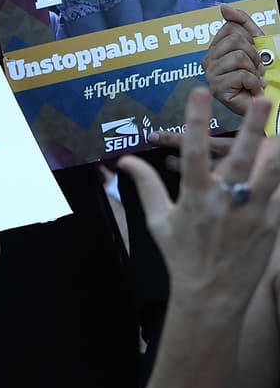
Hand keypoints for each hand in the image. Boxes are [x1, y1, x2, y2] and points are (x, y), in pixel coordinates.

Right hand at [118, 89, 279, 309]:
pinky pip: (279, 194)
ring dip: (277, 150)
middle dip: (252, 127)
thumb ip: (146, 186)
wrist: (211, 294)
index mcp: (194, 197)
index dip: (195, 120)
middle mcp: (224, 201)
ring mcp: (251, 213)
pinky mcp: (270, 225)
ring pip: (270, 173)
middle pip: (241, 157)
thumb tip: (124, 162)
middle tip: (261, 100)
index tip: (199, 93)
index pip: (193, 150)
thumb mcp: (158, 220)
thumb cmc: (181, 255)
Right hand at [201, 4, 265, 115]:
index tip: (252, 54)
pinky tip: (250, 89)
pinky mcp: (217, 89)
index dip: (249, 40)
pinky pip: (241, 74)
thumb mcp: (255, 43)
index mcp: (215, 49)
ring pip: (238, 57)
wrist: (268, 100)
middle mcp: (208, 61)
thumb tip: (224, 8)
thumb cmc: (260, 75)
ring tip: (252, 80)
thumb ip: (241, 23)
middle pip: (234, 41)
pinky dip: (253, 82)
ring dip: (254, 70)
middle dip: (253, 55)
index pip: (230, 28)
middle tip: (254, 69)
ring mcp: (211, 75)